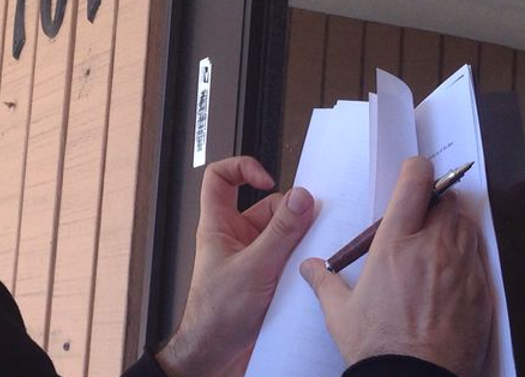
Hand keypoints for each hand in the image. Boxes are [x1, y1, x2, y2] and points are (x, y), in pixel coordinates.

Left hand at [156, 156, 315, 376]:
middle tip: (308, 224)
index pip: (220, 178)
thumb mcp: (255, 267)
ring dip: (298, 239)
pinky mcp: (264, 276)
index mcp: (218, 225)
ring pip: (281, 232)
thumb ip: (280, 232)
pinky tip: (308, 269)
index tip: (268, 179)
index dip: (242, 168)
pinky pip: (287, 255)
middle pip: (266, 206)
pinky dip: (300, 258)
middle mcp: (234, 237)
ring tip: (307, 253)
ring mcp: (250, 256)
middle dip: (288, 214)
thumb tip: (301, 199)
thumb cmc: (217, 316)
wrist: (216, 355)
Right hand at [300, 157, 491, 376]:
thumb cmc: (377, 345)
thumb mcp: (340, 312)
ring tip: (436, 248)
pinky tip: (449, 280)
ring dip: (454, 228)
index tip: (414, 172)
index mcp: (395, 243)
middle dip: (436, 203)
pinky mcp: (481, 292)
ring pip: (467, 227)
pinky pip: (478, 261)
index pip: (415, 182)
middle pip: (448, 201)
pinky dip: (466, 261)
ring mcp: (462, 269)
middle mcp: (433, 247)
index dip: (417, 169)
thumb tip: (309, 267)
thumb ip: (324, 281)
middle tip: (421, 218)